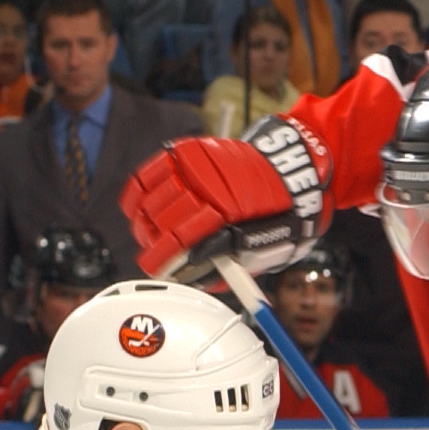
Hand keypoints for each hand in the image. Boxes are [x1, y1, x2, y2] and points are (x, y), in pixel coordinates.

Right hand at [122, 117, 328, 278]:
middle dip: (151, 241)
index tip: (154, 268)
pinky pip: (151, 171)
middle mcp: (209, 189)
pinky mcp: (191, 150)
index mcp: (227, 218)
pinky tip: (137, 205)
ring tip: (148, 230)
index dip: (160, 259)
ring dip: (144, 219)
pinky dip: (139, 191)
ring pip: (151, 198)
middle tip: (153, 250)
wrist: (291, 170)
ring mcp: (197, 166)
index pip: (178, 242)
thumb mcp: (258, 252)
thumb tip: (191, 279)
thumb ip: (224, 268)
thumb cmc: (275, 216)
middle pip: (159, 221)